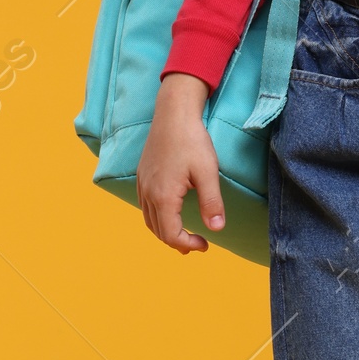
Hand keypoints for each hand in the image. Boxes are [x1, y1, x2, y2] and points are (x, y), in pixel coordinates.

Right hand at [137, 73, 223, 252]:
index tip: (206, 244)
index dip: (189, 244)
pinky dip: (157, 218)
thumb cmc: (192, 141)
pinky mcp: (142, 176)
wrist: (173, 114)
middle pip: (158, 231)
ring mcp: (142, 184)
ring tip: (184, 235)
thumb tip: (216, 229)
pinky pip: (145, 206)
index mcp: (163, 196)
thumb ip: (211, 202)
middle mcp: (148, 193)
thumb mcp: (207, 172)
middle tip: (198, 244)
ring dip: (165, 232)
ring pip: (149, 220)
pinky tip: (169, 214)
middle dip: (178, 242)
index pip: (171, 235)